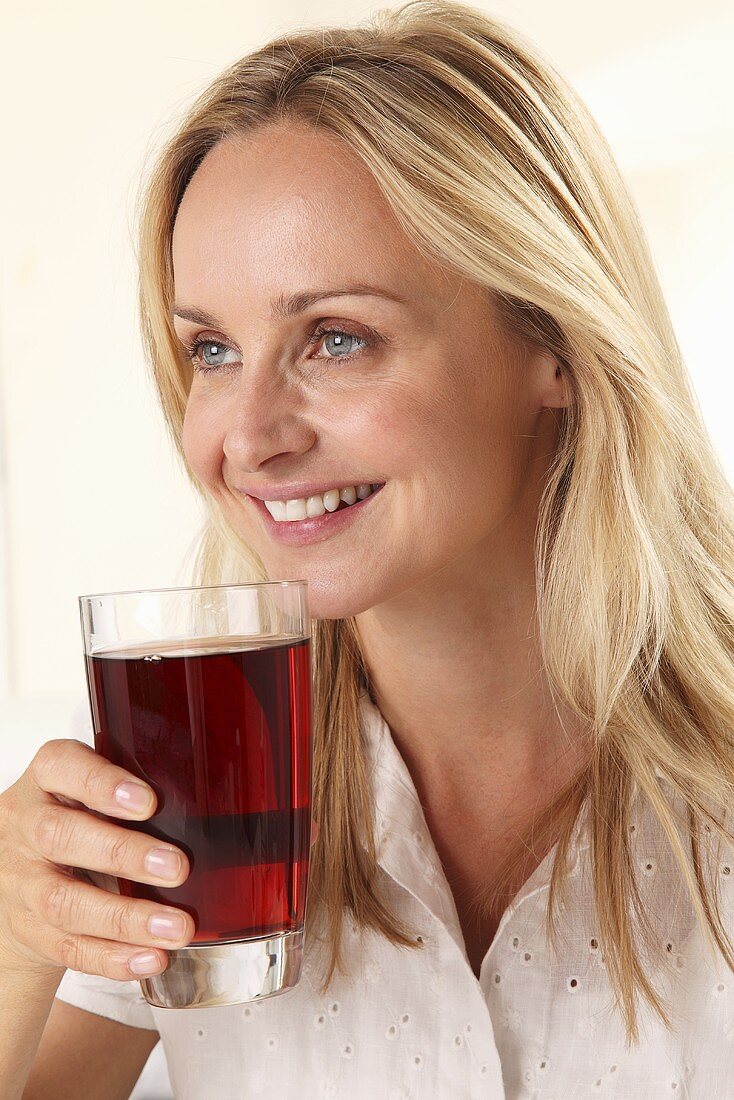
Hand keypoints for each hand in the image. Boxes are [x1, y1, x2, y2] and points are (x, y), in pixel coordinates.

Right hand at [0, 739, 193, 981]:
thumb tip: (212, 811)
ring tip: (175, 927)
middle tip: (177, 868)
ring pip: (63, 901)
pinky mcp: (28, 927)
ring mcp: (20, 879)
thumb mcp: (96, 791)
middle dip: (122, 854)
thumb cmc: (81, 817)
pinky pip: (67, 947)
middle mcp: (26, 824)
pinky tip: (151, 958)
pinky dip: (112, 957)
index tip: (148, 803)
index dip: (103, 784)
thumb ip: (136, 794)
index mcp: (47, 778)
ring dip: (124, 918)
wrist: (26, 871)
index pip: (62, 766)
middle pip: (61, 836)